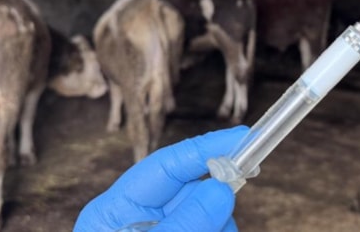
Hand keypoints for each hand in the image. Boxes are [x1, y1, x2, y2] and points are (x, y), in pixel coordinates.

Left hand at [74, 127, 247, 231]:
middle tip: (227, 215)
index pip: (166, 163)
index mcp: (116, 209)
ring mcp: (164, 231)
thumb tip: (222, 189)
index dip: (205, 147)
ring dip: (221, 227)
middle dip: (218, 202)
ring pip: (212, 218)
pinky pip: (215, 231)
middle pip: (196, 192)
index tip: (243, 137)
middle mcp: (142, 218)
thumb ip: (184, 223)